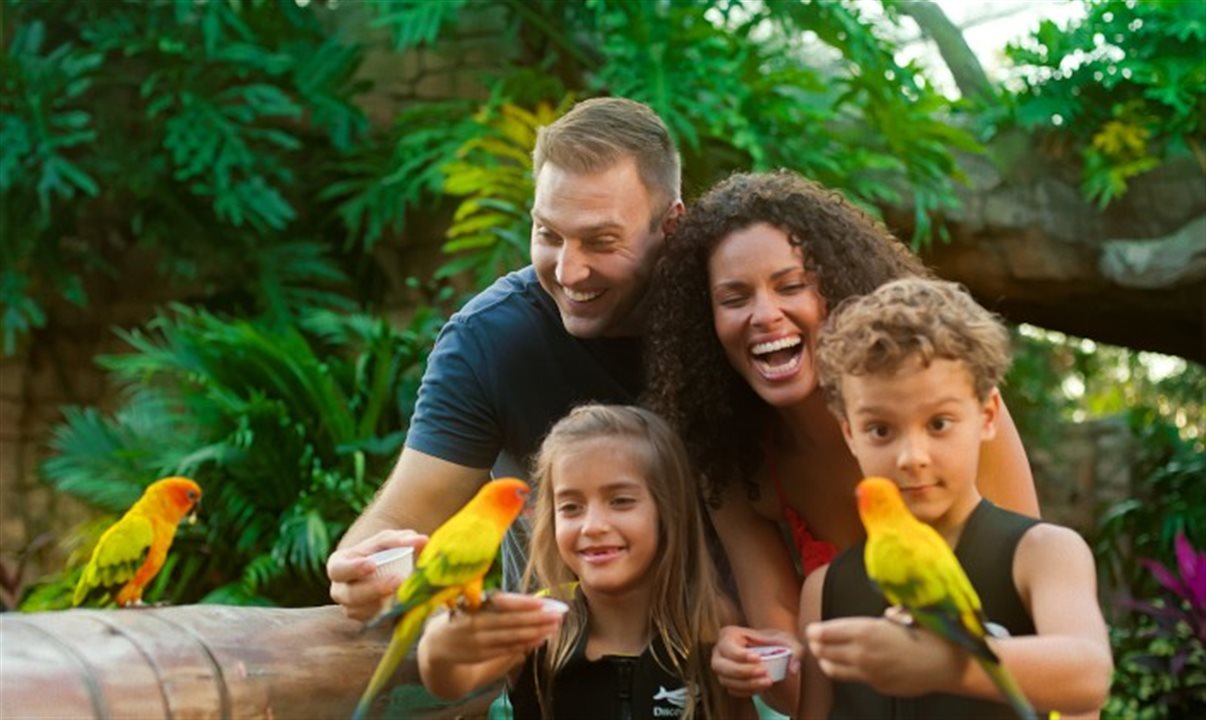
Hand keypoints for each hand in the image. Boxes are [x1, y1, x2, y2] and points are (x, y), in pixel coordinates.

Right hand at [327, 529, 427, 621]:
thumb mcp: (389, 540)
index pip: (338, 569)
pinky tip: (402, 604)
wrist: (384, 569)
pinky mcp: (364, 620)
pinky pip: (373, 620)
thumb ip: (402, 539)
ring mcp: (350, 607)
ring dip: (382, 603)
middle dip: (373, 589)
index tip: (372, 565)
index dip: (353, 568)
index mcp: (338, 566)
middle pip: (350, 595)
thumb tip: (422, 540)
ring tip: (404, 593)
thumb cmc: (381, 550)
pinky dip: (388, 613)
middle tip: (397, 580)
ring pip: (361, 611)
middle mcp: (339, 590)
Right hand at [422, 592, 564, 664]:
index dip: (525, 603)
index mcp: (474, 604)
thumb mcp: (474, 603)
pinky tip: (540, 639)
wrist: (437, 644)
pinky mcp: (482, 655)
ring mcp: (478, 641)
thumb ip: (502, 603)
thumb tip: (533, 602)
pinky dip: (525, 644)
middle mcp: (475, 622)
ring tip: (554, 626)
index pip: (503, 602)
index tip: (546, 603)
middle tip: (559, 613)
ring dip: (536, 632)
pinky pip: (508, 649)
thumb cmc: (462, 616)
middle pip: (511, 620)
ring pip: (512, 636)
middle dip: (538, 618)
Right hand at [711, 625, 802, 696]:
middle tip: (764, 672)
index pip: (728, 646)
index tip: (759, 659)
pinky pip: (731, 690)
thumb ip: (795, 651)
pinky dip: (745, 691)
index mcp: (730, 634)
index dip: (741, 655)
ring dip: (746, 684)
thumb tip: (793, 669)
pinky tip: (761, 687)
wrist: (774, 656)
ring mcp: (721, 667)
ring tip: (767, 682)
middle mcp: (720, 650)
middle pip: (720, 665)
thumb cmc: (777, 643)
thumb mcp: (788, 641)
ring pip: (725, 680)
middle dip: (742, 672)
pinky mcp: (726, 680)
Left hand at [805, 616, 966, 695]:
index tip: (811, 629)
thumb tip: (885, 615)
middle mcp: (862, 652)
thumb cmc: (927, 634)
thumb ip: (885, 617)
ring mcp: (868, 672)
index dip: (816, 631)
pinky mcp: (876, 686)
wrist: (946, 664)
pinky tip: (848, 665)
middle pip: (825, 650)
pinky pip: (854, 678)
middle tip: (814, 640)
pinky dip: (847, 671)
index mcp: (865, 630)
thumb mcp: (902, 616)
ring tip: (823, 655)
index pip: (827, 632)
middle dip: (817, 645)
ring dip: (826, 660)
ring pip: (834, 668)